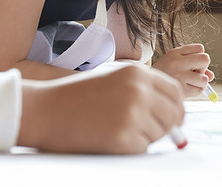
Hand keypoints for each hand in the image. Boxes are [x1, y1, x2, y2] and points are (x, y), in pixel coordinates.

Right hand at [18, 63, 184, 153]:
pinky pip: (142, 148)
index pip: (175, 92)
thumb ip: (143, 91)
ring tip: (116, 129)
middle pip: (173, 115)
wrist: (45, 110)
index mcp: (138, 72)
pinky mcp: (123, 136)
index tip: (174, 119)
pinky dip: (130, 149)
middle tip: (147, 132)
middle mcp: (139, 90)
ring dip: (145, 137)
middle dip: (166, 127)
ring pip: (159, 134)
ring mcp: (132, 113)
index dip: (177, 108)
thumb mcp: (113, 79)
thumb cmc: (76, 97)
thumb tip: (175, 114)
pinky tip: (109, 139)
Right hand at [152, 43, 213, 96]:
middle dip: (203, 67)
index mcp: (174, 53)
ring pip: (204, 78)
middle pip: (205, 59)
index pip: (200, 48)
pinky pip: (199, 90)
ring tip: (189, 82)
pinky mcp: (180, 90)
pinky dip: (196, 91)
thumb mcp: (176, 62)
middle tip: (193, 73)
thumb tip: (211, 76)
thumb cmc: (165, 73)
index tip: (191, 63)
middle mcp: (176, 62)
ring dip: (200, 82)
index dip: (199, 56)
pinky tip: (186, 89)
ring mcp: (178, 76)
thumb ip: (194, 64)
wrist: (147, 87)